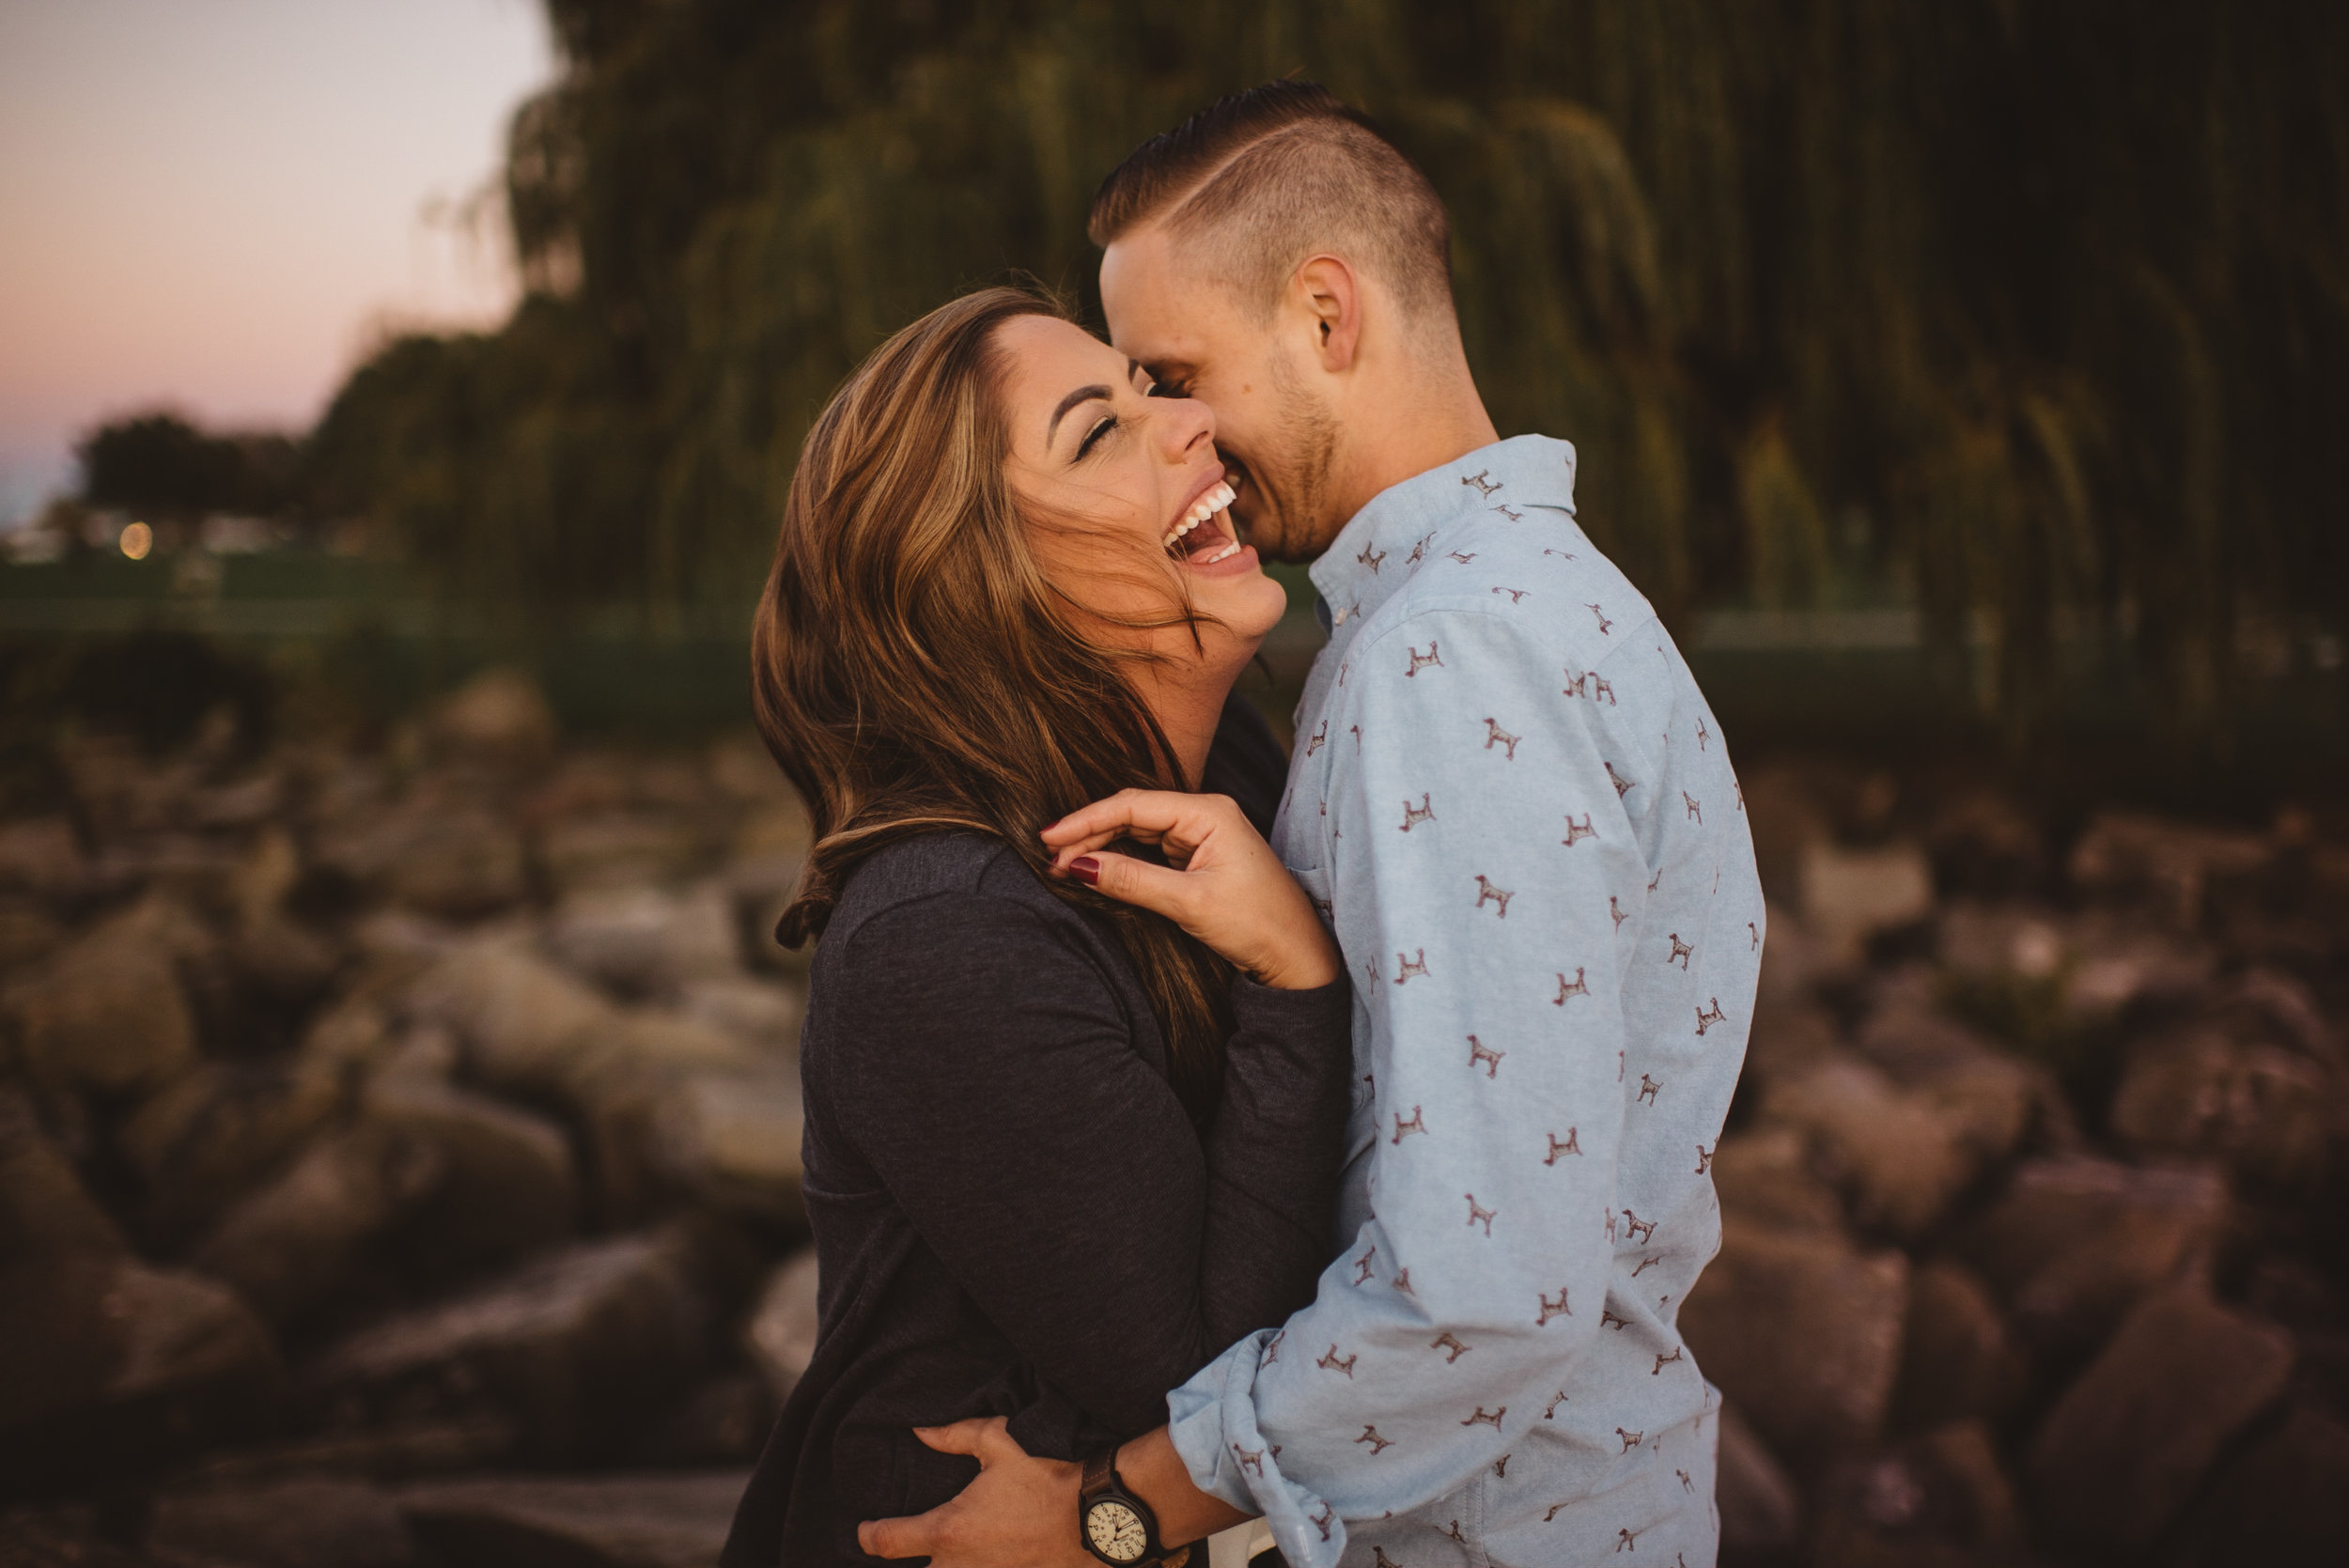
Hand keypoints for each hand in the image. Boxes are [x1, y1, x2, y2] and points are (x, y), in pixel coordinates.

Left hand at [858, 1418, 1090, 1566]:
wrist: (1098, 1514)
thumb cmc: (1048, 1475)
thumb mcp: (998, 1442)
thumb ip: (954, 1436)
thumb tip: (920, 1432)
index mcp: (950, 1529)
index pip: (888, 1541)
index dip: (867, 1535)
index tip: (863, 1530)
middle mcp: (963, 1565)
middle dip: (909, 1560)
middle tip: (904, 1544)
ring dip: (944, 1565)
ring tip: (943, 1553)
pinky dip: (975, 1567)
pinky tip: (984, 1556)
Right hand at [1042, 791, 1340, 989]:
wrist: (1297, 956)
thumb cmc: (1257, 924)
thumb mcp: (1189, 903)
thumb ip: (1132, 880)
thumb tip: (1080, 866)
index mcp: (1208, 812)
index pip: (1133, 805)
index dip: (1086, 820)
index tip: (1049, 838)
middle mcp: (1205, 815)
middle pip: (1131, 815)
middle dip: (1089, 836)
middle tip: (1050, 863)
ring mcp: (1202, 836)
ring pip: (1137, 833)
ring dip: (1101, 848)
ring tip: (1065, 869)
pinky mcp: (1199, 858)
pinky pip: (1150, 851)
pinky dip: (1122, 861)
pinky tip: (1097, 871)